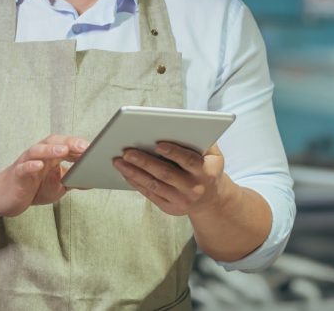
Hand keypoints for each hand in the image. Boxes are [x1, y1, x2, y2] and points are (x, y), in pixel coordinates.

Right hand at [0, 135, 87, 216]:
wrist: (4, 196)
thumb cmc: (32, 188)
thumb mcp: (56, 188)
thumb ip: (71, 181)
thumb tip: (91, 180)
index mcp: (50, 156)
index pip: (66, 145)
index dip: (80, 146)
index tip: (96, 148)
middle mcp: (39, 155)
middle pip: (53, 142)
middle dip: (69, 142)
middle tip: (84, 146)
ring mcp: (26, 162)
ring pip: (37, 150)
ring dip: (50, 150)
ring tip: (63, 150)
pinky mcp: (16, 174)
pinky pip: (23, 167)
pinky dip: (31, 165)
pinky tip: (39, 165)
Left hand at [113, 143, 231, 215]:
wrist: (212, 200)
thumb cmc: (208, 169)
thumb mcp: (214, 155)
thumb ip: (203, 140)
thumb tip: (182, 124)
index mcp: (206, 172)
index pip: (189, 161)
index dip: (174, 152)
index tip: (157, 144)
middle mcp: (194, 188)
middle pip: (166, 174)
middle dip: (145, 162)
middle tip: (127, 152)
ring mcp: (181, 200)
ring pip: (154, 185)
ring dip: (134, 173)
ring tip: (119, 162)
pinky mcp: (170, 208)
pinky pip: (150, 194)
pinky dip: (136, 183)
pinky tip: (126, 173)